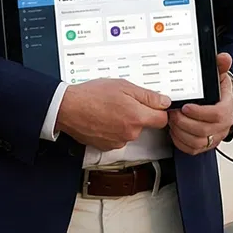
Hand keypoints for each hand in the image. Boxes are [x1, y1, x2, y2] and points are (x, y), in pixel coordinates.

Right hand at [56, 79, 170, 150]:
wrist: (68, 108)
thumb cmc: (91, 96)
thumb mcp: (123, 86)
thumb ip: (147, 96)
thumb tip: (164, 101)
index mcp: (137, 117)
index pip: (162, 119)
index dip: (158, 110)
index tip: (152, 105)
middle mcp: (130, 133)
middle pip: (144, 125)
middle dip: (137, 114)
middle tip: (122, 102)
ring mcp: (118, 141)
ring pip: (130, 131)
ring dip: (124, 122)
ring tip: (109, 109)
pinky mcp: (107, 146)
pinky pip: (117, 138)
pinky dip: (113, 130)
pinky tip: (103, 118)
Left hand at [169, 52, 232, 155]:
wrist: (221, 105)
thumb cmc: (218, 93)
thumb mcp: (219, 77)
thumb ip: (220, 67)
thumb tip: (224, 58)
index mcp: (227, 109)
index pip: (217, 115)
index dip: (200, 113)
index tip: (186, 107)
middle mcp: (222, 126)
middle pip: (203, 130)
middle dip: (184, 122)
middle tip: (172, 113)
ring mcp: (214, 137)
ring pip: (196, 142)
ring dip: (180, 132)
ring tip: (172, 120)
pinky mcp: (205, 145)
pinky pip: (192, 149)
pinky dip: (180, 141)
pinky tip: (174, 131)